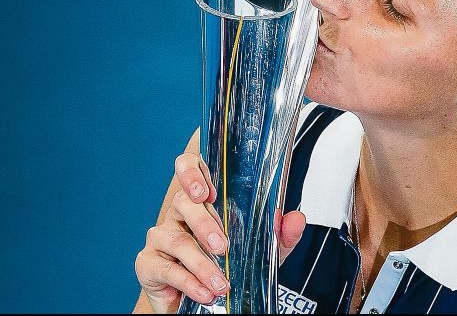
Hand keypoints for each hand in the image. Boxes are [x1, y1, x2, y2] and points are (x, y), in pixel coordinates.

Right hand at [134, 136, 304, 313]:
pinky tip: (205, 291)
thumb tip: (296, 218)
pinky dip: (189, 281)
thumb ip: (279, 233)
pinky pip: (167, 268)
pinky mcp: (148, 262)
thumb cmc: (228, 264)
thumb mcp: (260, 249)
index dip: (192, 172)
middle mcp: (178, 213)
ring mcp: (160, 236)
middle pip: (183, 203)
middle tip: (222, 245)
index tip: (206, 191)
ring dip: (201, 263)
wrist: (205, 299)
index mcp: (202, 200)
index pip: (190, 169)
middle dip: (204, 223)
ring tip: (221, 281)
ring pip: (177, 239)